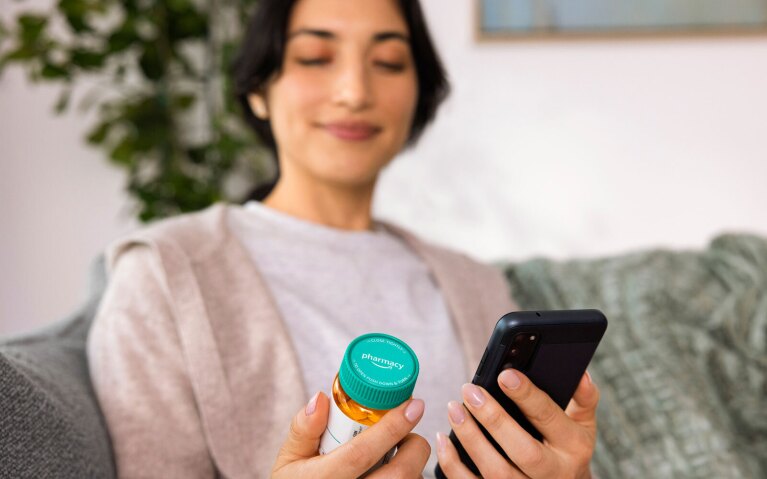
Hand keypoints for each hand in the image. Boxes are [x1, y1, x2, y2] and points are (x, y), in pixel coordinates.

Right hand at [271, 391, 430, 477]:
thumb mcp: (290, 459)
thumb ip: (304, 429)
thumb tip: (321, 399)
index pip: (363, 452)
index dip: (392, 427)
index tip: (413, 405)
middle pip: (399, 474)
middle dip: (414, 447)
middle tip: (407, 433)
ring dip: (413, 466)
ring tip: (398, 456)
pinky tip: (393, 473)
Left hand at [435, 370, 598, 478]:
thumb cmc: (567, 448)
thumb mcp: (583, 424)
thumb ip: (583, 398)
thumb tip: (580, 373)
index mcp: (573, 447)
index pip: (549, 418)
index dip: (526, 396)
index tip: (505, 374)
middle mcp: (552, 473)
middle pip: (522, 450)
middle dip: (493, 419)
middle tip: (470, 391)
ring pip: (496, 472)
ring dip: (470, 438)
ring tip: (454, 408)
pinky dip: (454, 465)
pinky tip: (444, 440)